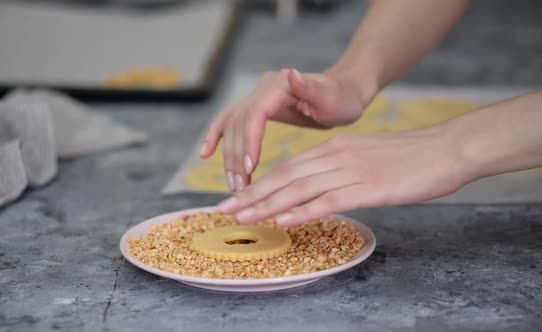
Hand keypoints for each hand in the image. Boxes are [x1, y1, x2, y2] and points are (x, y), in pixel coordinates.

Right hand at [200, 68, 370, 190]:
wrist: (342, 92)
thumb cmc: (342, 98)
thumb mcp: (332, 97)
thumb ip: (310, 88)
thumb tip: (291, 73)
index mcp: (278, 86)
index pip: (254, 114)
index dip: (248, 141)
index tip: (249, 168)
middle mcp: (262, 89)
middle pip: (238, 123)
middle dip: (236, 156)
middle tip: (241, 187)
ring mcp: (256, 97)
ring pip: (232, 127)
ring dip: (228, 156)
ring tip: (235, 185)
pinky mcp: (256, 108)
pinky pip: (230, 122)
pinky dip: (216, 137)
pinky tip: (206, 154)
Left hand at [218, 126, 469, 224]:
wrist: (445, 149)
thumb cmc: (409, 157)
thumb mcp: (366, 156)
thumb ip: (339, 168)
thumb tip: (318, 188)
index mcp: (334, 148)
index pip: (288, 167)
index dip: (260, 183)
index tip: (239, 197)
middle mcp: (336, 156)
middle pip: (285, 177)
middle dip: (252, 195)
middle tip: (226, 210)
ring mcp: (351, 171)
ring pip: (299, 189)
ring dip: (267, 205)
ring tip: (242, 218)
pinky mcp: (368, 187)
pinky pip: (328, 200)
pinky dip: (302, 211)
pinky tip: (283, 220)